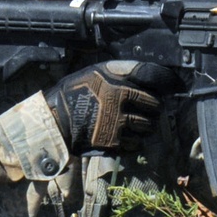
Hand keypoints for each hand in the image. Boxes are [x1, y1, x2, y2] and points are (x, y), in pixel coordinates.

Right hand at [44, 59, 182, 153]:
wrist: (56, 119)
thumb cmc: (76, 92)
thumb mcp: (97, 72)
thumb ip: (122, 71)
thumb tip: (146, 71)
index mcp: (117, 85)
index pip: (153, 83)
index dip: (160, 89)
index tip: (161, 94)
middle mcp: (120, 104)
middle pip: (155, 107)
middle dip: (154, 109)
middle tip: (150, 111)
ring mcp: (117, 125)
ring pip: (147, 127)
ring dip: (146, 127)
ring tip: (140, 125)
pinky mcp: (113, 143)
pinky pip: (136, 145)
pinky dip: (136, 142)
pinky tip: (129, 138)